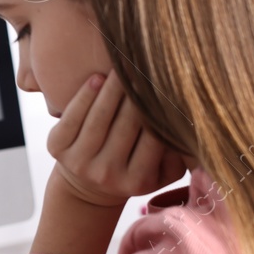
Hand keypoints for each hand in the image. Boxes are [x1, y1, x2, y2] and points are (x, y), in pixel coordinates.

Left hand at [47, 72, 186, 207]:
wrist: (88, 187)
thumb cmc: (134, 169)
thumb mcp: (163, 171)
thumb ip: (181, 152)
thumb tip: (195, 121)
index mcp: (138, 181)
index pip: (154, 138)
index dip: (160, 109)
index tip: (168, 83)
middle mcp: (107, 175)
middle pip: (126, 125)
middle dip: (137, 93)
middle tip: (146, 65)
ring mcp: (80, 163)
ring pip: (100, 118)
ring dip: (112, 88)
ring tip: (123, 66)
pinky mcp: (57, 149)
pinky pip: (72, 117)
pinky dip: (85, 95)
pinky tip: (97, 78)